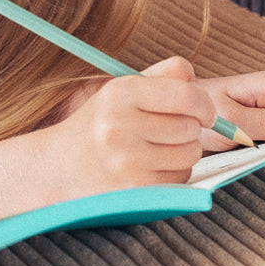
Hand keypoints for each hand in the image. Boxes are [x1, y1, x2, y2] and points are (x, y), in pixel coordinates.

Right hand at [47, 56, 217, 192]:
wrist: (61, 166)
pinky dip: (174, 172)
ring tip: (157, 148)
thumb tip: (195, 80)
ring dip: (183, 151)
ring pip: (190, 153)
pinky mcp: (136, 189)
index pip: (186, 94)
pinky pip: (181, 177)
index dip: (204, 104)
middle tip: (168, 130)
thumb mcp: (122, 90)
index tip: (203, 111)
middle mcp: (120, 127)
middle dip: (189, 127)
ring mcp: (127, 161)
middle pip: (191, 126)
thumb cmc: (100, 123)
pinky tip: (151, 167)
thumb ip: (162, 76)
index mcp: (119, 93)